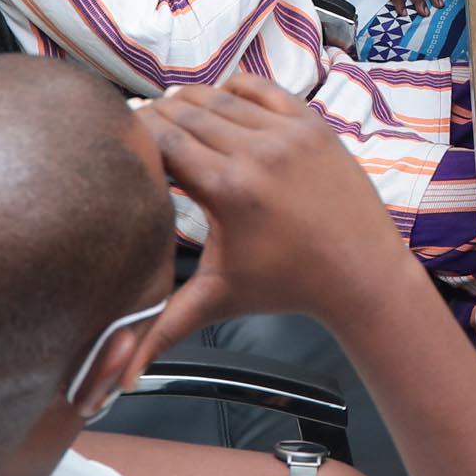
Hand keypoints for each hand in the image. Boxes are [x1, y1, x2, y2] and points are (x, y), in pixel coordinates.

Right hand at [136, 77, 423, 350]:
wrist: (361, 272)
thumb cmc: (288, 286)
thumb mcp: (217, 301)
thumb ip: (160, 330)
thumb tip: (114, 386)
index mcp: (227, 188)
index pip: (163, 140)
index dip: (136, 136)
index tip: (119, 143)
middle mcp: (257, 152)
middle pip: (187, 113)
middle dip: (158, 117)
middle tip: (138, 128)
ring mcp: (288, 133)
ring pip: (222, 98)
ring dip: (192, 102)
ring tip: (170, 114)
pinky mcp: (313, 124)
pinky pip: (262, 89)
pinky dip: (235, 89)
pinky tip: (218, 100)